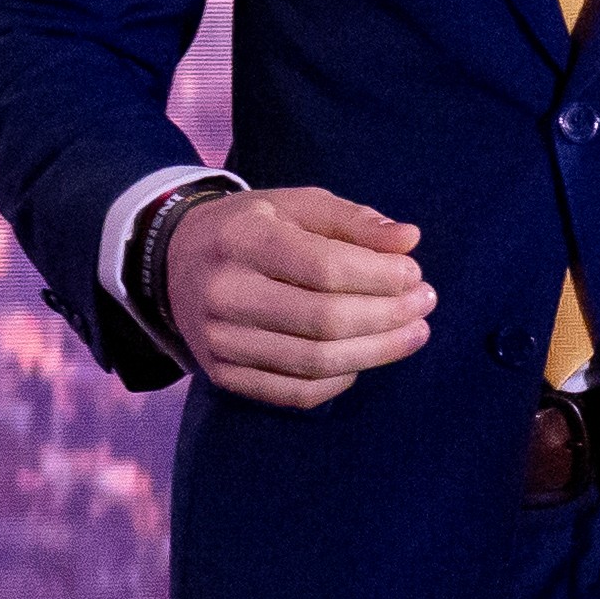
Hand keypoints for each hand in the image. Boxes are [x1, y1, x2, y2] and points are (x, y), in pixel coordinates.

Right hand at [161, 185, 430, 405]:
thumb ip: (353, 221)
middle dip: (388, 317)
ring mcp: (220, 341)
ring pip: (315, 362)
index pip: (324, 268)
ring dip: (376, 352)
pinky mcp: (224, 375)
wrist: (174, 262)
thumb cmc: (251, 228)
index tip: (415, 275)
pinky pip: (295, 393)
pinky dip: (341, 380)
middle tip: (424, 306)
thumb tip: (409, 241)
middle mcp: (224, 293)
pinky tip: (365, 358)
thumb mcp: (296, 205)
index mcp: (242, 239)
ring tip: (413, 333)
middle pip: (324, 321)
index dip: (380, 277)